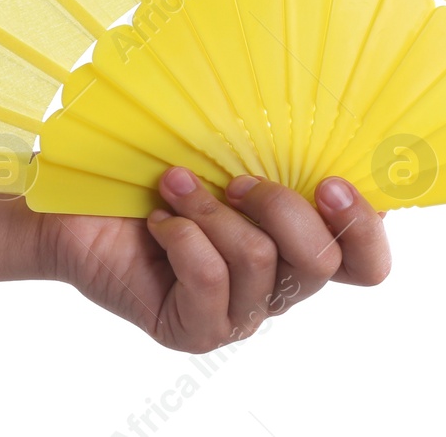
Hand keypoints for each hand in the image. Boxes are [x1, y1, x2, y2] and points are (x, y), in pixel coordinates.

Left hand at [36, 167, 390, 352]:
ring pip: (260, 261)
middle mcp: (280, 286)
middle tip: (234, 179)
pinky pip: (211, 282)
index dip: (365, 227)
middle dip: (280, 205)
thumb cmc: (156, 170)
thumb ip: (278, 149)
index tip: (330, 181)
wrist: (79, 206)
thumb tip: (325, 115)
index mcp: (301, 244)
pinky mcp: (196, 329)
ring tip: (174, 188)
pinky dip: (184, 238)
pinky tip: (159, 222)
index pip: (366, 263)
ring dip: (213, 212)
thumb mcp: (224, 151)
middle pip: (322, 261)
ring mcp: (239, 313)